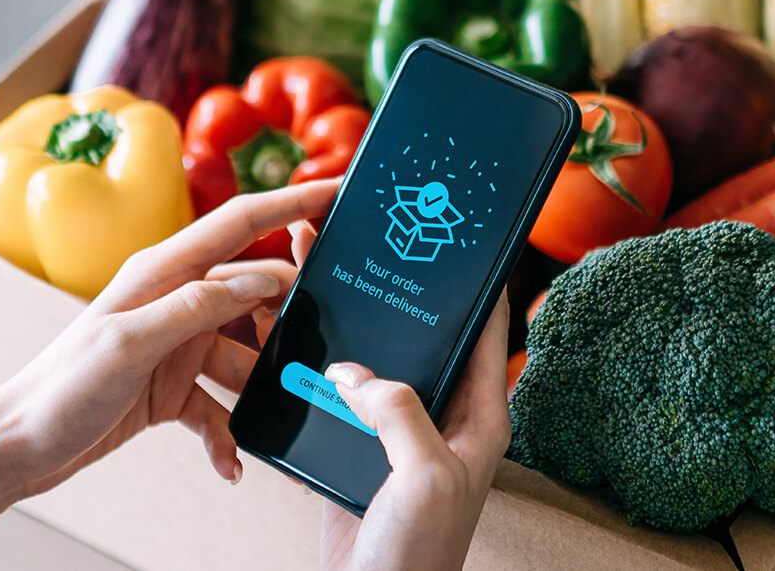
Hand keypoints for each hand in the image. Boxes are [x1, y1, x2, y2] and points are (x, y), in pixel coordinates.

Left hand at [0, 180, 338, 498]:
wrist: (19, 446)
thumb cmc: (61, 387)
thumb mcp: (131, 343)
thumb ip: (198, 307)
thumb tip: (263, 279)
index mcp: (162, 271)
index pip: (240, 223)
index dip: (291, 202)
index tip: (338, 191)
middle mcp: (174, 301)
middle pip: (254, 293)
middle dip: (293, 317)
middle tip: (329, 342)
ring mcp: (176, 345)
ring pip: (246, 356)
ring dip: (263, 389)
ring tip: (282, 414)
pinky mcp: (173, 388)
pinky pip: (219, 408)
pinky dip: (228, 435)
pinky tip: (231, 464)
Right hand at [285, 222, 512, 570]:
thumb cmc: (418, 557)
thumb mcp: (425, 476)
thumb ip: (400, 413)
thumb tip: (354, 375)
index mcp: (479, 419)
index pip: (486, 332)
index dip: (476, 283)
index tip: (460, 235)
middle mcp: (444, 419)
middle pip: (420, 338)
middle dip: (392, 290)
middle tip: (365, 238)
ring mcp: (400, 435)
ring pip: (374, 364)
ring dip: (345, 326)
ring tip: (313, 271)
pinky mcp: (359, 452)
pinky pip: (338, 399)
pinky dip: (315, 370)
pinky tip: (288, 339)